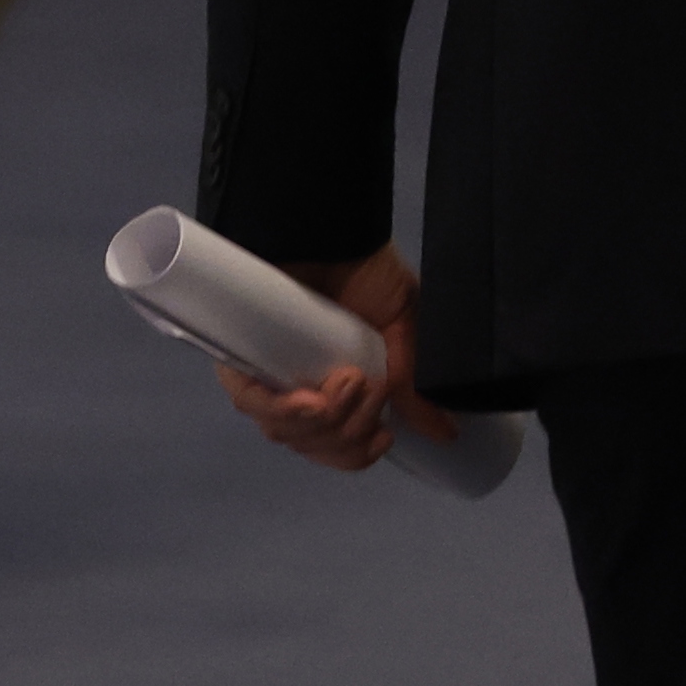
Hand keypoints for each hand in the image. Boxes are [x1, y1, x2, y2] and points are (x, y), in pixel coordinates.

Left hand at [219, 240, 462, 474]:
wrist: (332, 230)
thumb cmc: (367, 271)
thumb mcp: (404, 327)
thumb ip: (416, 382)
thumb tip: (446, 433)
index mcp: (336, 388)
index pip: (336, 448)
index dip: (356, 455)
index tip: (383, 438)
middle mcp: (298, 388)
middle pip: (314, 447)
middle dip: (348, 432)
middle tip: (369, 389)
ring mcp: (267, 376)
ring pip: (286, 433)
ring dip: (325, 419)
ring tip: (349, 380)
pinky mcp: (238, 358)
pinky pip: (251, 404)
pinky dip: (283, 411)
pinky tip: (309, 400)